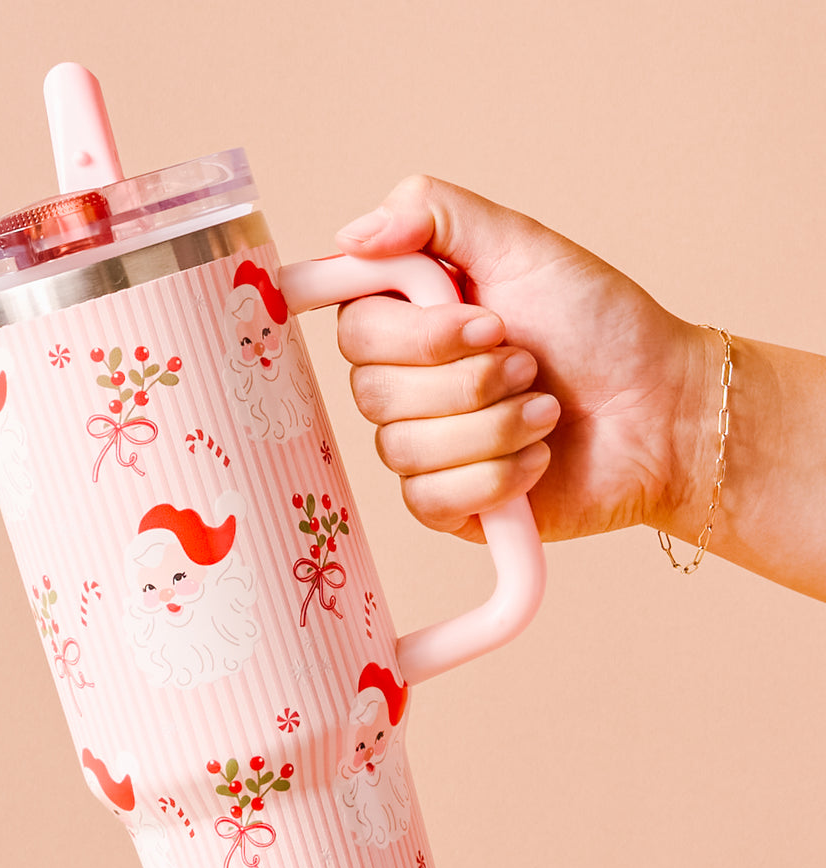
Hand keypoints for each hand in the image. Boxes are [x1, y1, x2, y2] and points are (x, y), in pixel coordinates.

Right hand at [335, 175, 710, 543]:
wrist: (664, 411)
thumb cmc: (602, 327)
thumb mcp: (521, 245)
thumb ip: (432, 214)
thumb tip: (350, 234)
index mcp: (412, 323)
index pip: (353, 330)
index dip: (416, 335)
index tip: (486, 321)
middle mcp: (405, 386)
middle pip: (372, 393)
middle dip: (469, 380)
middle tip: (529, 363)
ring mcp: (422, 451)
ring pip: (404, 449)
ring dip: (494, 427)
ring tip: (546, 409)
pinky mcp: (447, 506)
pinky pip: (431, 499)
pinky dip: (498, 476)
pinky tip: (538, 457)